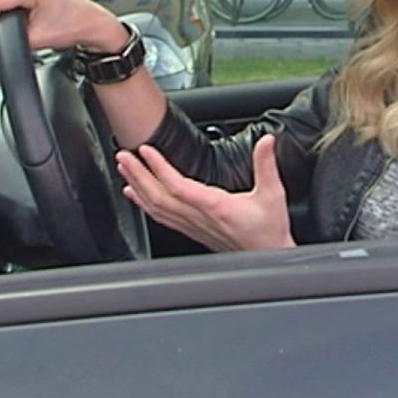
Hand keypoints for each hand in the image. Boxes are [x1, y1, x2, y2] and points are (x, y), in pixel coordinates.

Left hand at [116, 135, 295, 251]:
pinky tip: (135, 194)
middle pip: (159, 197)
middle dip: (139, 175)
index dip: (160, 168)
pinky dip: (145, 204)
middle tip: (124, 156)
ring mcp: (193, 227)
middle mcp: (199, 219)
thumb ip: (266, 165)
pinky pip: (162, 217)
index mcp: (216, 208)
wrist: (269, 257)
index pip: (179, 187)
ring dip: (138, 187)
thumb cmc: (269, 230)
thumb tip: (267, 140)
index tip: (147, 150)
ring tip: (124, 169)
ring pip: (157, 208)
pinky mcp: (192, 231)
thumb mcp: (273, 194)